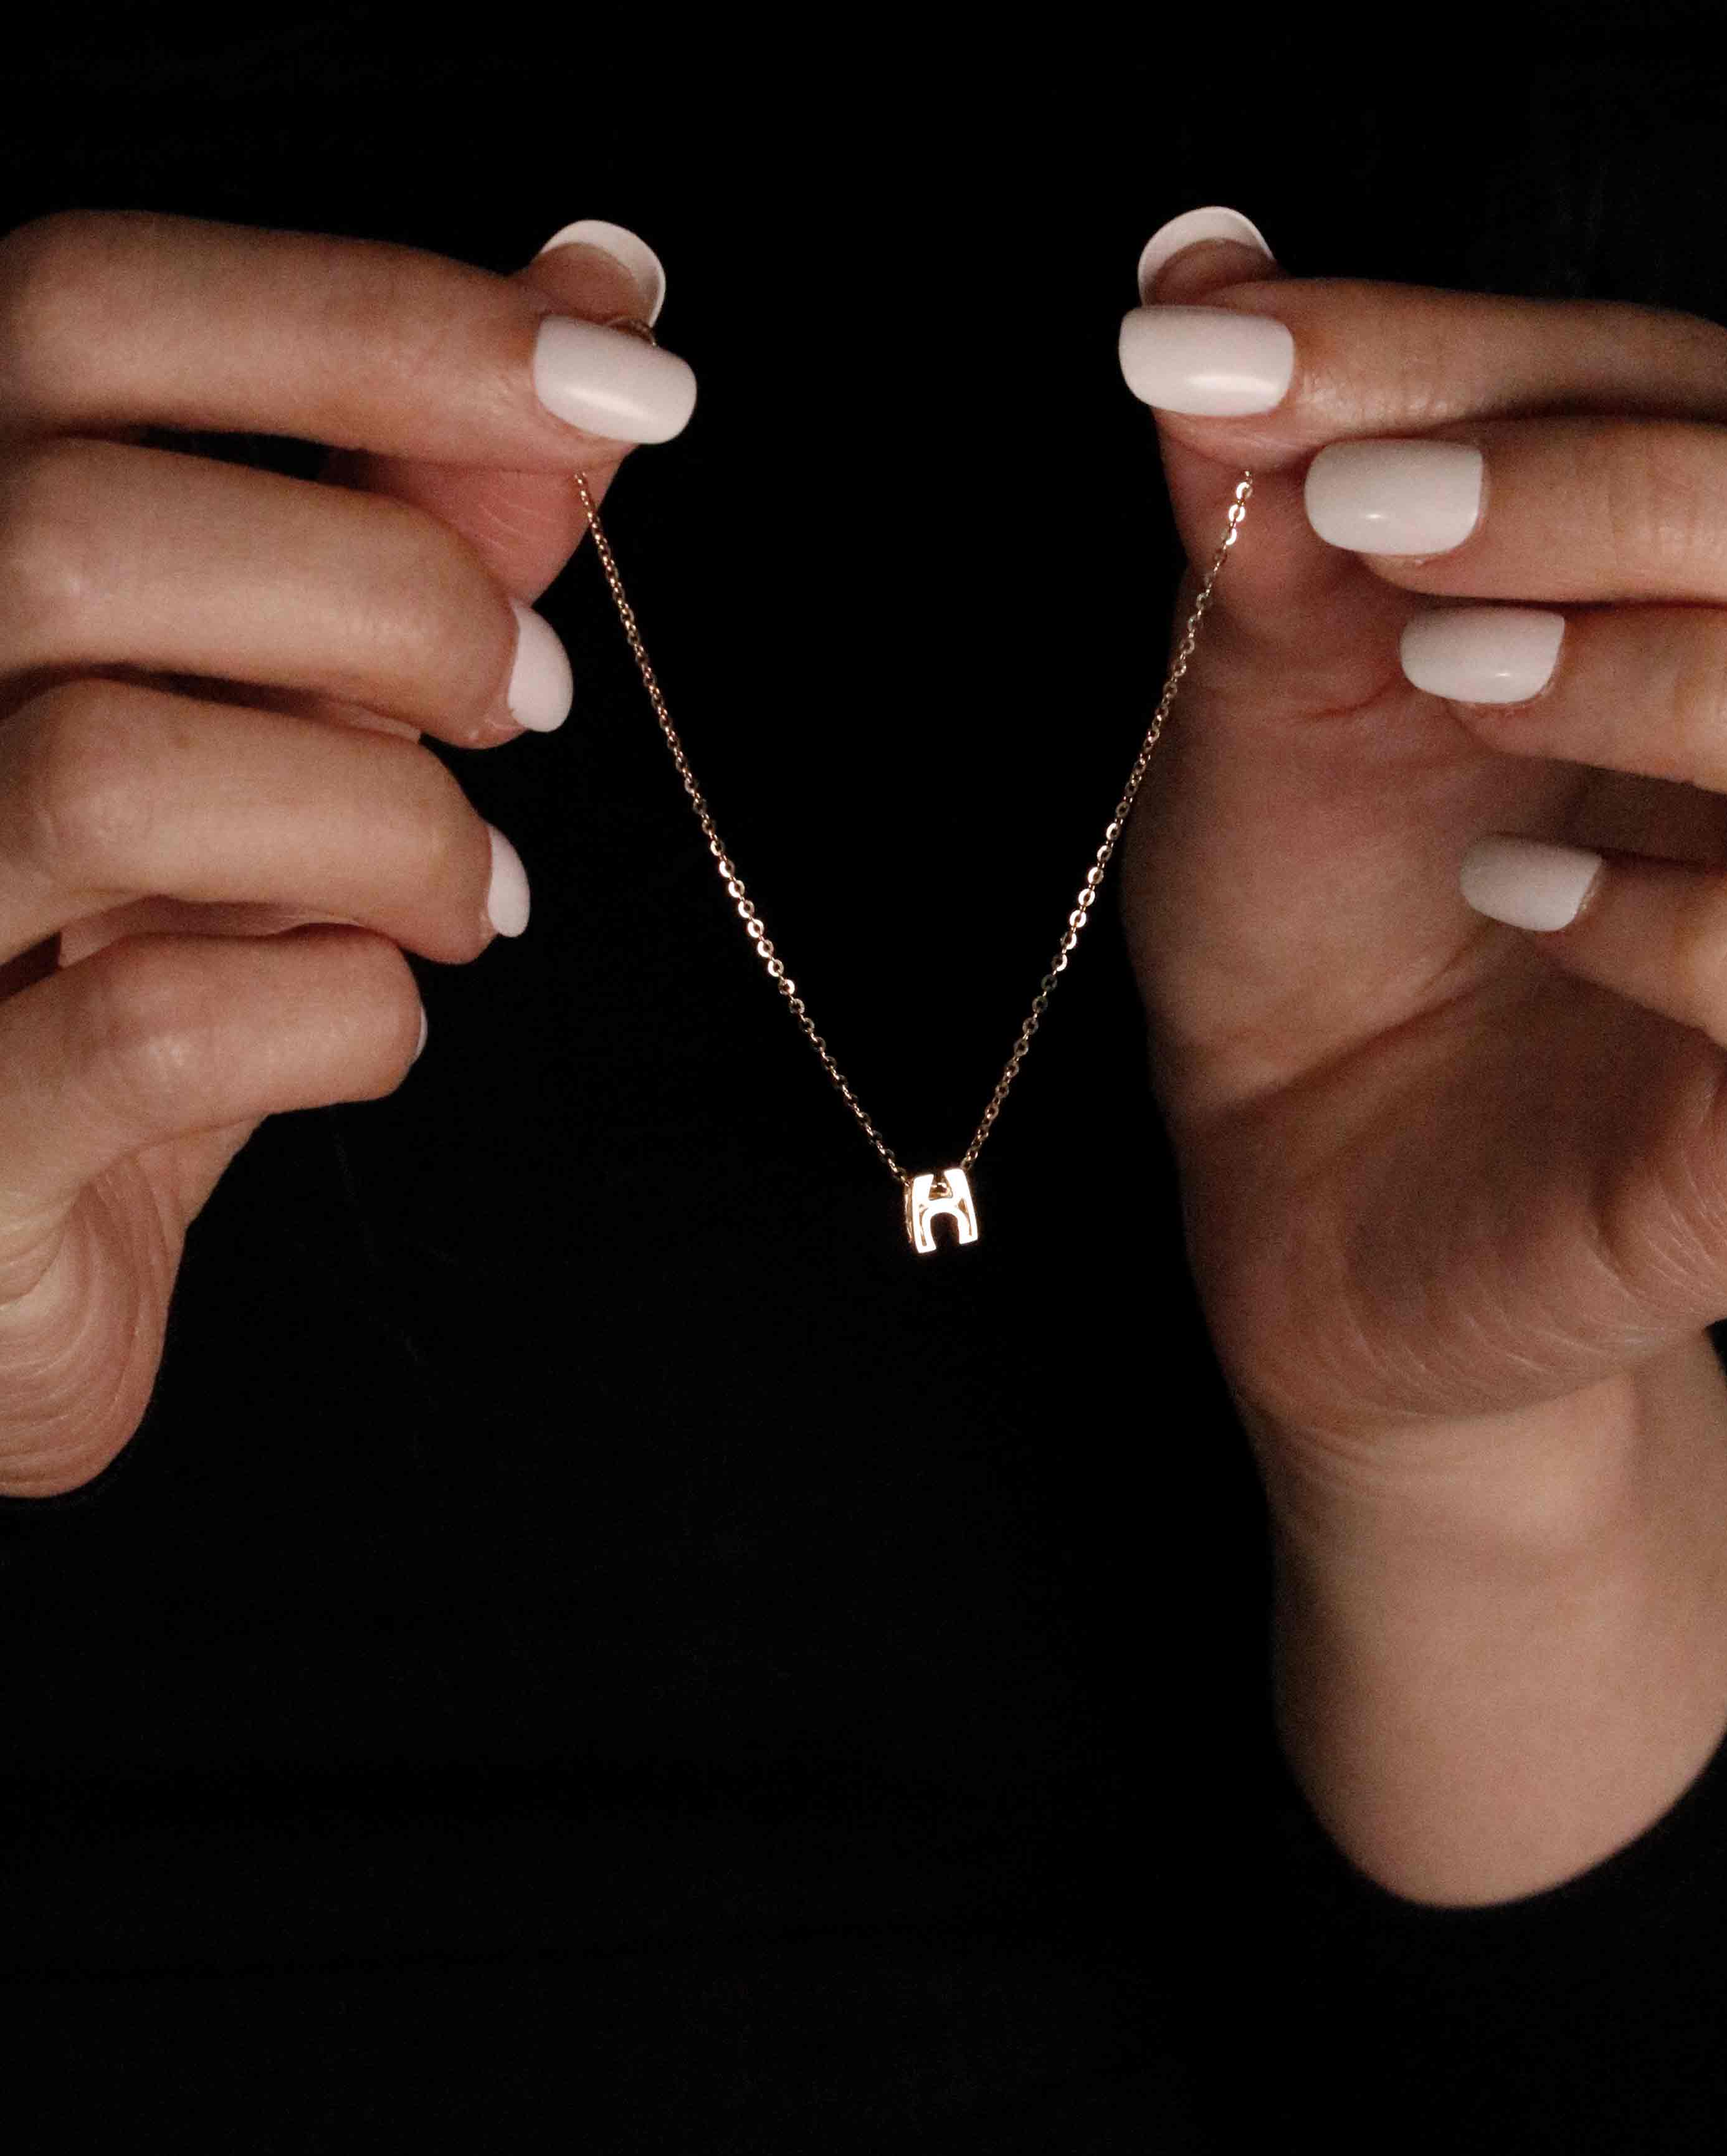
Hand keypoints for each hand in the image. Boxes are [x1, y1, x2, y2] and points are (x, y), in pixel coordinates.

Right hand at [0, 208, 694, 1495]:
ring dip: (391, 830)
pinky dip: (343, 1016)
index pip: (81, 305)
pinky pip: (152, 1027)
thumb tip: (598, 288)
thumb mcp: (273, 717)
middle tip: (527, 699)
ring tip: (472, 896)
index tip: (620, 369)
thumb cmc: (131, 951)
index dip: (369, 316)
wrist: (17, 1250)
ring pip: (116, 777)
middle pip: (89, 534)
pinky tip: (371, 1013)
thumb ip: (404, 514)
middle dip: (399, 604)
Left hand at [1118, 213, 1726, 1461]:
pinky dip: (1679, 920)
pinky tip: (1518, 899)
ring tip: (1437, 674)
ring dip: (1643, 660)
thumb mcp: (1277, 703)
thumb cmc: (1313, 931)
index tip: (1215, 348)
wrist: (1303, 1189)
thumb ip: (1276, 507)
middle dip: (1587, 485)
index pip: (1672, 393)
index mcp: (1691, 591)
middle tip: (1354, 508)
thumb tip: (1196, 262)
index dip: (1461, 357)